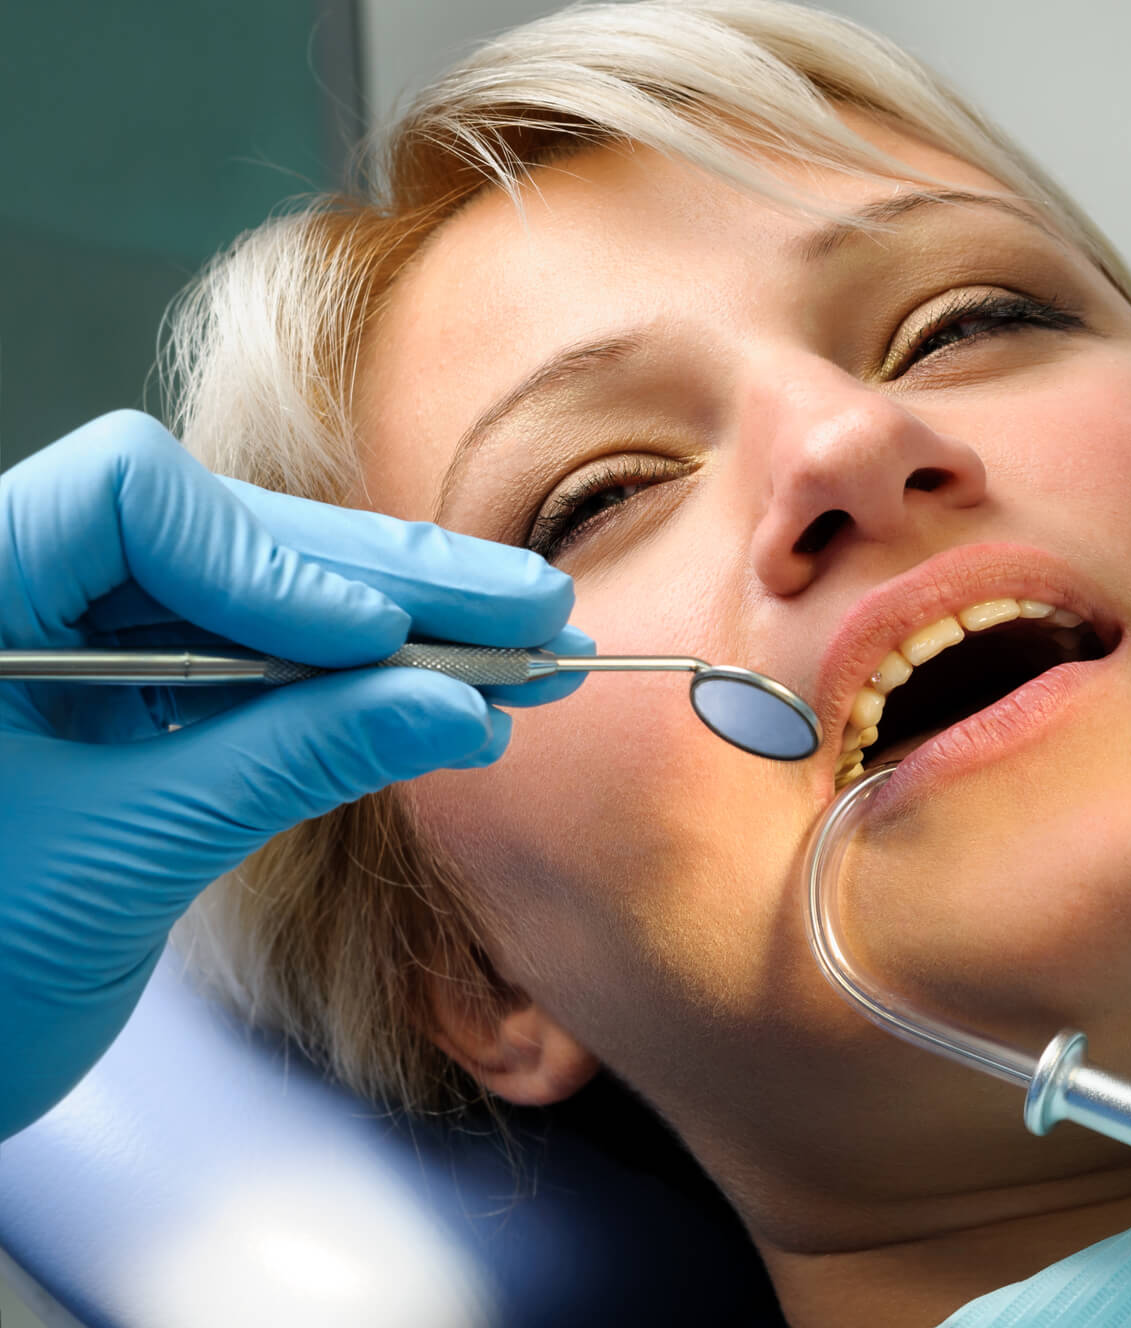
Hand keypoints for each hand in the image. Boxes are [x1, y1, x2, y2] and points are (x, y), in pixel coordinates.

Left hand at [1, 412, 582, 1139]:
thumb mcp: (126, 858)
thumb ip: (291, 763)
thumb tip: (455, 709)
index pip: (132, 500)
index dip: (267, 556)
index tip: (376, 636)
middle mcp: (21, 590)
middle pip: (226, 535)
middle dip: (386, 582)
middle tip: (529, 609)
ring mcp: (69, 645)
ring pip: (257, 595)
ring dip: (400, 630)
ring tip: (527, 651)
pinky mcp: (116, 704)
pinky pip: (250, 667)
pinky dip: (351, 688)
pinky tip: (454, 701)